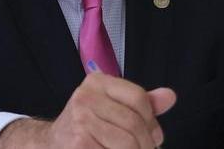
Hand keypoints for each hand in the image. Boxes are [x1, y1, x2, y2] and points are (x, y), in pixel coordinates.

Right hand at [0, 72, 175, 148]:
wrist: (54, 141)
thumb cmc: (88, 124)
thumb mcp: (113, 106)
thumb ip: (143, 103)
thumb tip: (169, 96)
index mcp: (97, 81)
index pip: (139, 98)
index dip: (152, 121)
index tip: (153, 134)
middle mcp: (86, 96)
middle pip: (135, 123)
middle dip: (147, 143)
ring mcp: (80, 119)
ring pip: (127, 143)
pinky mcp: (79, 141)